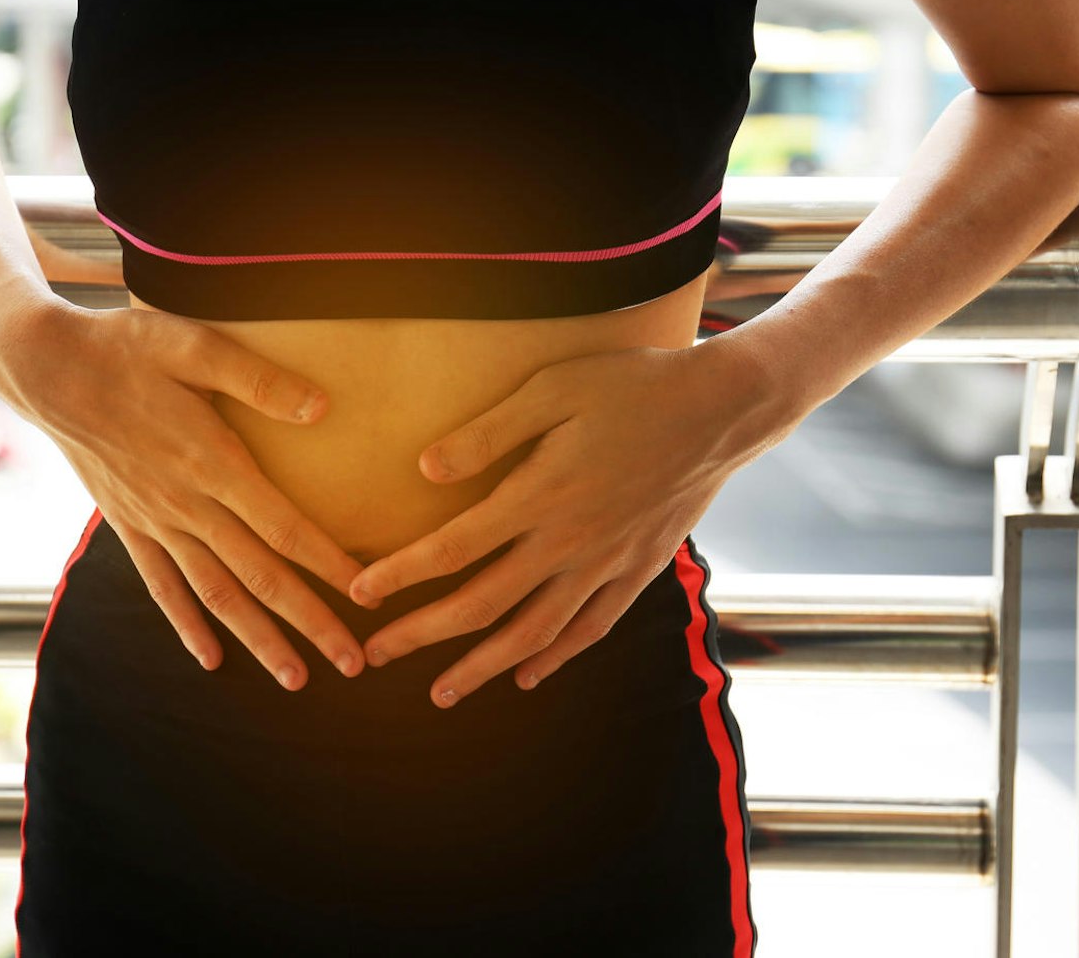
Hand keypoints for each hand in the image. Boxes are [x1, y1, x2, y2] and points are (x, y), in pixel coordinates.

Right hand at [0, 297, 366, 689]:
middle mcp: (186, 504)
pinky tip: (212, 659)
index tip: (368, 594)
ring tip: (296, 680)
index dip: (329, 564)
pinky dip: (187, 626)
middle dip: (310, 623)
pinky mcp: (128, 526)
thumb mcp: (193, 344)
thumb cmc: (124, 348)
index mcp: (212, 461)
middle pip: (259, 576)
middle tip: (354, 663)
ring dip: (258, 640)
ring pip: (215, 594)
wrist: (44, 368)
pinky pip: (161, 587)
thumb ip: (257, 379)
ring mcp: (154, 522)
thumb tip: (321, 408)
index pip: (284, 527)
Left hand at [345, 334, 787, 706]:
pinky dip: (554, 657)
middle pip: (482, 604)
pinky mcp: (639, 570)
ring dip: (481, 666)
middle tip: (372, 656)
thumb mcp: (553, 389)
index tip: (357, 593)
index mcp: (541, 494)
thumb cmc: (632, 386)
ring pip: (534, 632)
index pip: (454, 548)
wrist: (721, 410)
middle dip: (422, 633)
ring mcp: (608, 563)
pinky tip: (525, 675)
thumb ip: (489, 433)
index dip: (401, 574)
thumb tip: (424, 471)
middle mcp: (571, 541)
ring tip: (440, 692)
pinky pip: (590, 628)